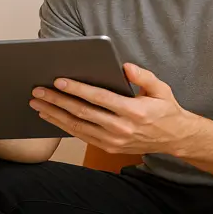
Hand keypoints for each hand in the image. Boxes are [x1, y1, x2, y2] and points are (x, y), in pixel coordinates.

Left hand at [28, 63, 195, 154]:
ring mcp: (113, 140)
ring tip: (37, 103)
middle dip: (57, 100)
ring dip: (54, 114)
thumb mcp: (161, 88)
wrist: (175, 138)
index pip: (99, 98)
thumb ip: (143, 76)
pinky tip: (50, 116)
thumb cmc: (165, 109)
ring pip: (77, 126)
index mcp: (134, 111)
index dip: (77, 89)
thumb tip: (124, 66)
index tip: (58, 81)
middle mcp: (121, 128)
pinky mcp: (108, 147)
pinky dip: (63, 126)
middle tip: (38, 91)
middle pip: (82, 113)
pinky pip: (81, 135)